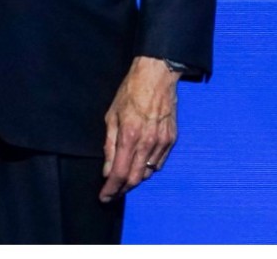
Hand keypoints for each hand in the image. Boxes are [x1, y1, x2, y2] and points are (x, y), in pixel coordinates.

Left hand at [100, 56, 180, 201]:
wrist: (156, 78)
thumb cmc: (129, 94)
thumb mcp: (111, 116)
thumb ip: (109, 145)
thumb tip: (106, 169)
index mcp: (129, 136)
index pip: (119, 172)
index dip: (111, 189)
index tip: (104, 197)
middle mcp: (147, 143)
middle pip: (134, 178)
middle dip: (121, 189)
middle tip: (111, 193)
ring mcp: (162, 143)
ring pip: (147, 173)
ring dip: (134, 180)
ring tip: (122, 182)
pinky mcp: (171, 140)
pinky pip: (158, 163)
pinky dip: (147, 169)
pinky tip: (139, 167)